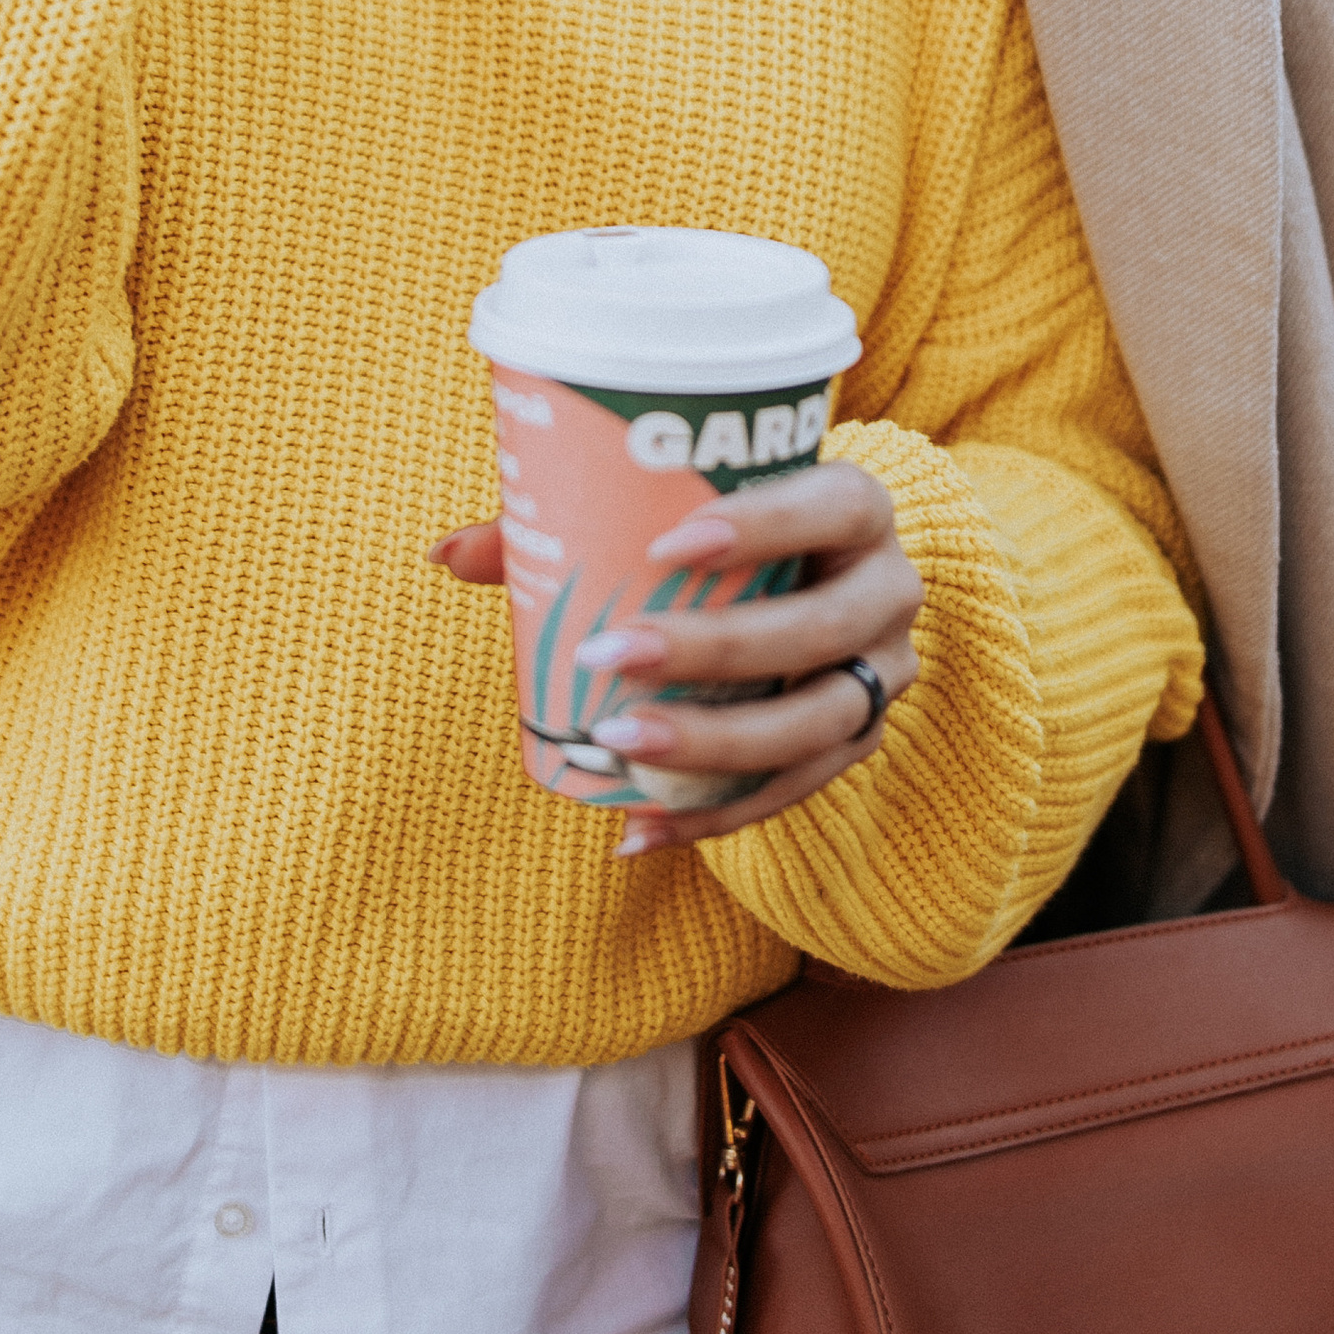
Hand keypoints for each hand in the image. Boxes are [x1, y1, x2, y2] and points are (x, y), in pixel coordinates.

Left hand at [431, 460, 921, 858]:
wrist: (827, 575)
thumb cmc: (732, 524)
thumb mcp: (681, 503)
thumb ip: (574, 519)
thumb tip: (445, 554)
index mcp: (857, 507)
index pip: (830, 506)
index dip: (760, 524)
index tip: (665, 543)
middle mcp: (889, 590)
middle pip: (815, 628)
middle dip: (713, 649)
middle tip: (610, 655)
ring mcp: (883, 676)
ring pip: (813, 723)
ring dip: (713, 742)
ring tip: (620, 746)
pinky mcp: (860, 744)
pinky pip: (792, 792)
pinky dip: (713, 813)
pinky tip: (637, 830)